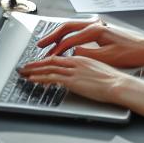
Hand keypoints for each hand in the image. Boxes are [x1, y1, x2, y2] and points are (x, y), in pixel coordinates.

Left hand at [17, 53, 132, 104]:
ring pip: (48, 68)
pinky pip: (51, 77)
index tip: (38, 63)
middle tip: (25, 66)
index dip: (46, 61)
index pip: (59, 58)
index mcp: (81, 59)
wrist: (119, 84)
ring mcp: (72, 71)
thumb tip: (81, 75)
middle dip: (36, 64)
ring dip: (34, 70)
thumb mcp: (98, 70)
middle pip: (50, 61)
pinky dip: (40, 77)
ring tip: (24, 72)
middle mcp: (75, 62)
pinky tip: (33, 79)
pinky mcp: (72, 80)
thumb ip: (87, 69)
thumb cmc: (113, 80)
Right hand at [32, 18, 143, 68]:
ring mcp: (96, 25)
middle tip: (41, 45)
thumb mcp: (108, 57)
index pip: (70, 39)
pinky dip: (68, 35)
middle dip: (52, 36)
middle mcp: (95, 24)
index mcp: (96, 30)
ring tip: (48, 43)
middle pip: (66, 27)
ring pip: (71, 27)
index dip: (58, 49)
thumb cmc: (131, 53)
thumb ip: (88, 54)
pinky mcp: (99, 29)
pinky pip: (78, 30)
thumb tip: (73, 53)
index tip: (49, 56)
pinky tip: (64, 42)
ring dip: (59, 35)